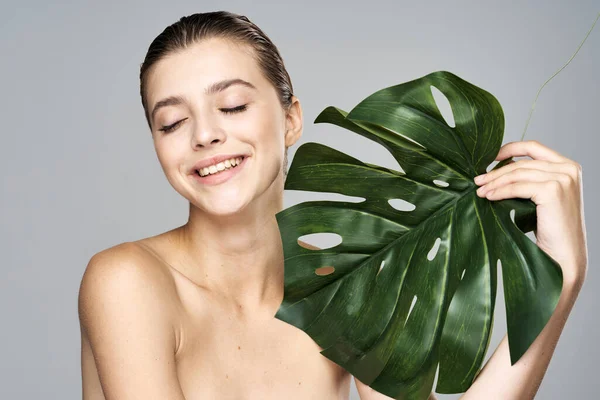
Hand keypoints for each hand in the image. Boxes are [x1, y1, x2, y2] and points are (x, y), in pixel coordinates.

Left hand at [473, 140, 587, 287]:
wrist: (564, 255)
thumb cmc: (551, 230)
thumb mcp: (542, 197)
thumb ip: (529, 180)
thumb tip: (496, 171)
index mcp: (569, 166)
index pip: (534, 147)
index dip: (509, 148)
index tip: (490, 157)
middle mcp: (568, 169)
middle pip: (522, 163)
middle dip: (496, 171)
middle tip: (477, 180)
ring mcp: (562, 178)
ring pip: (517, 174)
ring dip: (494, 182)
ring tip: (479, 190)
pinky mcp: (553, 190)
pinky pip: (517, 187)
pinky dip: (499, 191)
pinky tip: (488, 197)